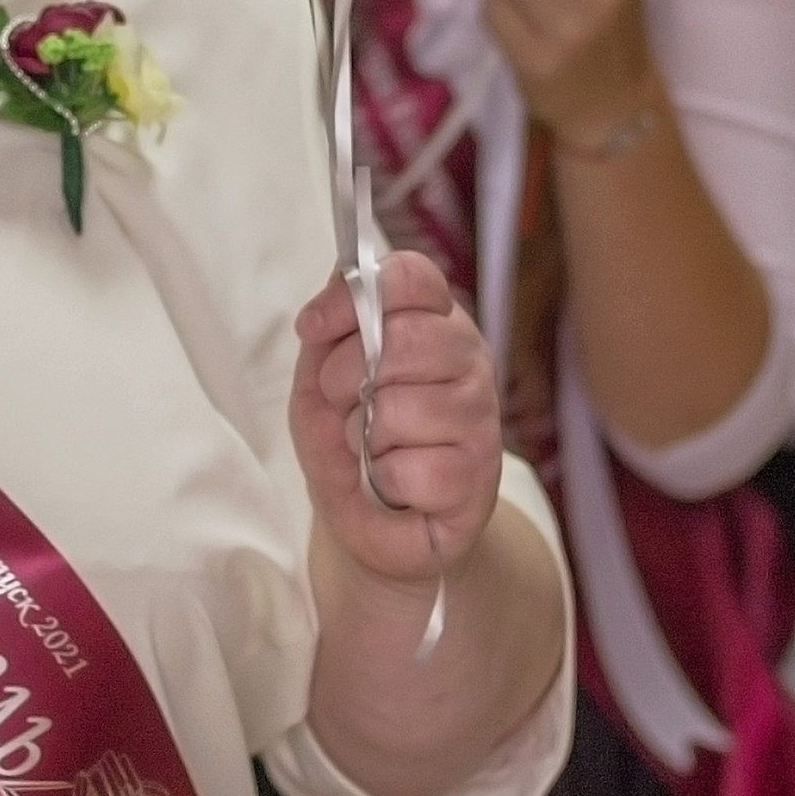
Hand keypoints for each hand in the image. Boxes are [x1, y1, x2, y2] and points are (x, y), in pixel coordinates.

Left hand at [292, 250, 504, 587]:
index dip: (352, 297)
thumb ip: (331, 324)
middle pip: (404, 338)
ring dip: (363, 437)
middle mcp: (468, 359)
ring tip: (373, 448)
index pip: (411, 277)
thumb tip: (339, 275)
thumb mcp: (321, 375)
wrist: (368, 520)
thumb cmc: (350, 439)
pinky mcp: (478, 476)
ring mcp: (480, 417)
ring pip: (401, 408)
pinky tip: (396, 483)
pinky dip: (385, 481)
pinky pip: (411, 469)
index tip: (314, 328)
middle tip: (346, 404)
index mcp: (434, 322)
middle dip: (345, 378)